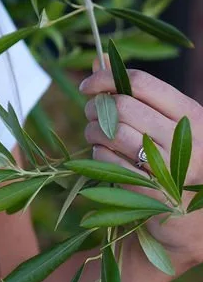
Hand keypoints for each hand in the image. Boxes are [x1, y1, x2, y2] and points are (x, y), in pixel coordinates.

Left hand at [79, 64, 202, 273]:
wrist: (192, 221)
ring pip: (111, 133)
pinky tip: (102, 158)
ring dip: (92, 132)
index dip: (106, 79)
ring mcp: (171, 168)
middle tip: (91, 116)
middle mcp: (185, 139)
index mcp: (190, 115)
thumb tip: (99, 60)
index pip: (141, 82)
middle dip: (95, 109)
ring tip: (94, 136)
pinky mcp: (153, 194)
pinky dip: (97, 156)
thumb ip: (135, 93)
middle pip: (121, 106)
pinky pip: (108, 162)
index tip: (88, 86)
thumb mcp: (166, 124)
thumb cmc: (174, 161)